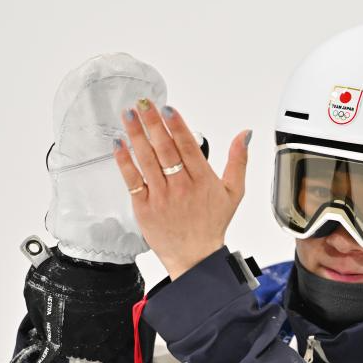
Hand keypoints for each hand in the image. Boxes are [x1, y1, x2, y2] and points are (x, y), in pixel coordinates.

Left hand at [113, 98, 250, 279]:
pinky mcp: (144, 207)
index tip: (167, 109)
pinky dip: (125, 161)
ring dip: (136, 135)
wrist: (194, 258)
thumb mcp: (234, 192)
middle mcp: (181, 187)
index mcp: (203, 180)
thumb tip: (244, 135)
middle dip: (153, 123)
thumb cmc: (212, 225)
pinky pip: (132, 180)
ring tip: (129, 115)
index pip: (188, 146)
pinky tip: (119, 144)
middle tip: (143, 104)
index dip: (176, 125)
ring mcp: (161, 197)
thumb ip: (238, 161)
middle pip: (165, 149)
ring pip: (147, 160)